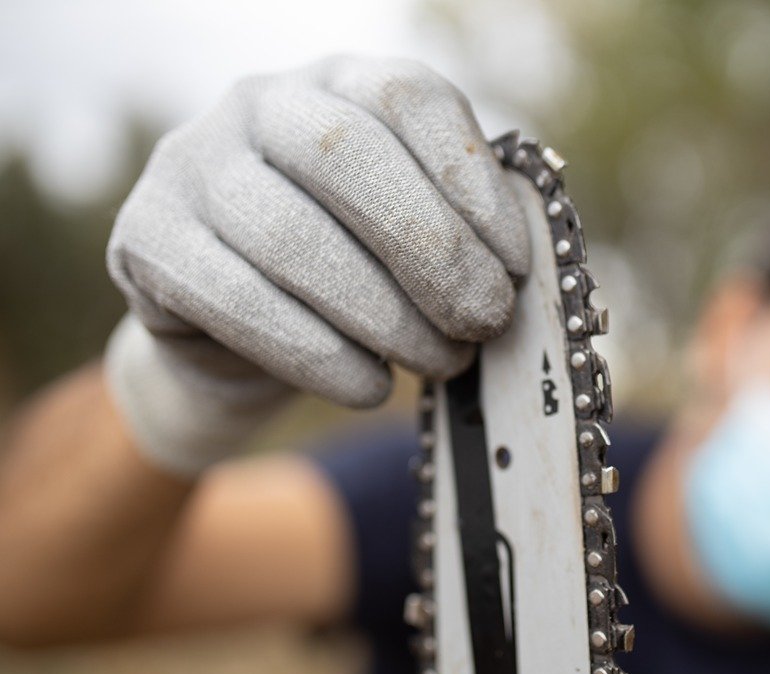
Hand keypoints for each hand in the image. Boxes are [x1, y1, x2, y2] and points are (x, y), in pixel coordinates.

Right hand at [104, 55, 528, 474]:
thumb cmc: (351, 274)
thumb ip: (460, 235)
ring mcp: (191, 164)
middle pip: (347, 154)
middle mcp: (259, 104)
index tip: (514, 266)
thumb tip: (516, 275)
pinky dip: (316, 353)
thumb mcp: (409, 240)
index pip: (408, 97)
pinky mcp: (144, 238)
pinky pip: (234, 299)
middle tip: (485, 322)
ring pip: (289, 234)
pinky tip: (371, 385)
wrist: (239, 331)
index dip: (471, 182)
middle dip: (433, 250)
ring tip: (441, 362)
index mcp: (338, 83)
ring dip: (383, 314)